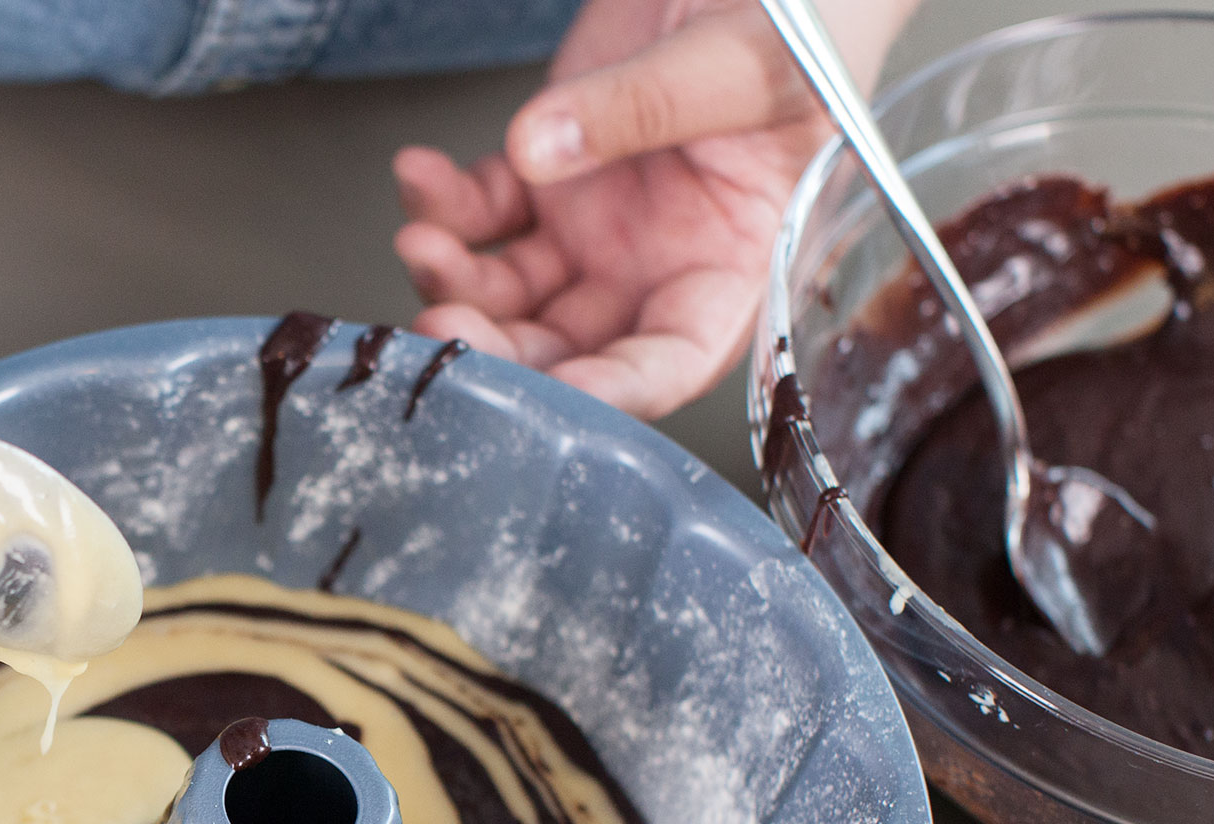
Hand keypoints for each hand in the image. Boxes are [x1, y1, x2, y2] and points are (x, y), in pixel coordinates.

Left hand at [393, 0, 916, 418]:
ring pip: (508, 293)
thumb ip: (649, 105)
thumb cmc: (793, 22)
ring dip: (455, 280)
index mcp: (727, 265)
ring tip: (421, 240)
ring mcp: (594, 227)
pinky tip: (420, 175)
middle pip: (567, 345)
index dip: (609, 391)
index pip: (667, 358)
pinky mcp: (546, 176)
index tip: (547, 396)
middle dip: (500, 347)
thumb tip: (539, 149)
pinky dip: (441, 203)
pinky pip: (481, 212)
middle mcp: (653, 263)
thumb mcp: (741, 62)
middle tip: (446, 323)